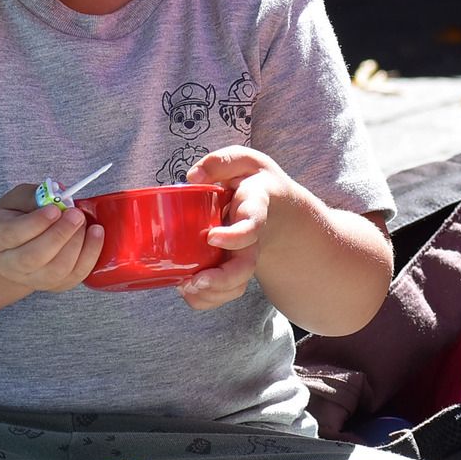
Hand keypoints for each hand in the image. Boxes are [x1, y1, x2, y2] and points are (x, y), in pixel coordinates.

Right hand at [0, 183, 103, 292]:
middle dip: (60, 234)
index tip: (55, 209)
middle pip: (33, 257)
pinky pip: (74, 276)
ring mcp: (30, 279)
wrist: (14, 249)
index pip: (12, 234)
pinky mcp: (53, 286)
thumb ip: (34, 196)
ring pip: (55, 270)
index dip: (36, 223)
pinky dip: (89, 256)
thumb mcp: (16, 199)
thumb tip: (58, 197)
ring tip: (86, 223)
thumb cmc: (15, 218)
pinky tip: (96, 236)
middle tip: (76, 215)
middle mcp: (8, 264)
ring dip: (76, 245)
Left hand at [177, 146, 296, 310]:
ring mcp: (244, 256)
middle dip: (221, 280)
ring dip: (210, 294)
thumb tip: (192, 177)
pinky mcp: (233, 268)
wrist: (276, 205)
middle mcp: (252, 239)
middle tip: (195, 280)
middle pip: (245, 267)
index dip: (236, 236)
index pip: (252, 224)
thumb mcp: (242, 161)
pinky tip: (186, 290)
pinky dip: (205, 299)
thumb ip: (220, 162)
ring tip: (184, 287)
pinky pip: (224, 292)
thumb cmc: (252, 180)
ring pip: (236, 285)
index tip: (211, 236)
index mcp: (255, 208)